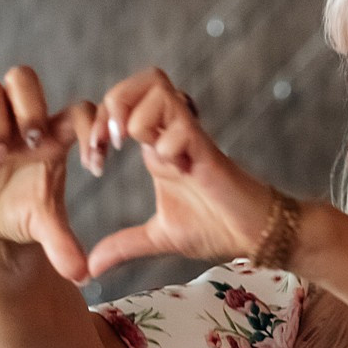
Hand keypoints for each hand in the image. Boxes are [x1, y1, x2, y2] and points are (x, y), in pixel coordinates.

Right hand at [0, 66, 97, 282]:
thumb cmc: (24, 215)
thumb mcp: (46, 228)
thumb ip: (65, 246)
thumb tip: (82, 275)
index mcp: (52, 136)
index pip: (78, 110)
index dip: (90, 127)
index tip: (91, 166)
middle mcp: (17, 122)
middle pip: (23, 78)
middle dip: (29, 105)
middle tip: (30, 141)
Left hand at [84, 67, 277, 278]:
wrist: (254, 235)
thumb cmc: (214, 227)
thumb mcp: (158, 236)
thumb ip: (124, 246)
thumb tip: (92, 268)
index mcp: (156, 145)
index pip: (124, 103)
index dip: (99, 123)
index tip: (95, 162)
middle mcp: (172, 133)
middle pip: (143, 79)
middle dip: (116, 103)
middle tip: (110, 141)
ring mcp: (190, 137)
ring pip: (159, 89)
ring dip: (137, 117)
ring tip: (133, 149)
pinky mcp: (208, 150)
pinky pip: (183, 124)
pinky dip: (167, 143)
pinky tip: (172, 168)